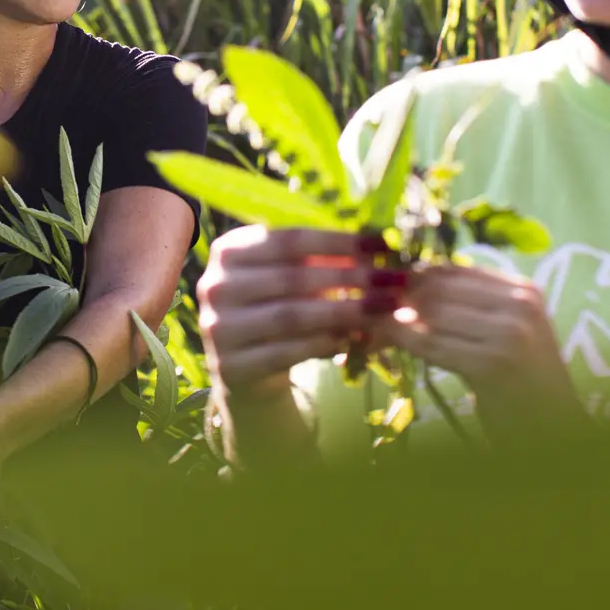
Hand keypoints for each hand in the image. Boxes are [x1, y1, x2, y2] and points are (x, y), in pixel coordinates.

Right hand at [199, 226, 370, 398]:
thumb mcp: (288, 276)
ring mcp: (219, 328)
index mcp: (228, 250)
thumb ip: (318, 259)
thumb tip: (376, 245)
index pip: (289, 239)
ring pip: (292, 316)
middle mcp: (215, 286)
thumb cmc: (275, 308)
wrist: (245, 369)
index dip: (338, 241)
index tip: (382, 246)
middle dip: (350, 278)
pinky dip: (325, 344)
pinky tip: (354, 339)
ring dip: (345, 312)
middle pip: (293, 277)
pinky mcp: (231, 366)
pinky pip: (287, 352)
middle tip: (394, 281)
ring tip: (384, 309)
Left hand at [370, 262, 577, 420]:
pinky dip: (402, 341)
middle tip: (363, 311)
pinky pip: (431, 342)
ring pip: (430, 312)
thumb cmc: (523, 388)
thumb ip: (466, 310)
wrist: (557, 434)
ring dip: (392, 320)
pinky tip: (382, 346)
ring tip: (368, 330)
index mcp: (523, 291)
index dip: (410, 279)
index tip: (378, 292)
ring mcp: (511, 332)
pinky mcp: (494, 363)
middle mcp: (521, 304)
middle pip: (438, 287)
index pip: (451, 269)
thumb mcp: (503, 337)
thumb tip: (403, 290)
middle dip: (396, 298)